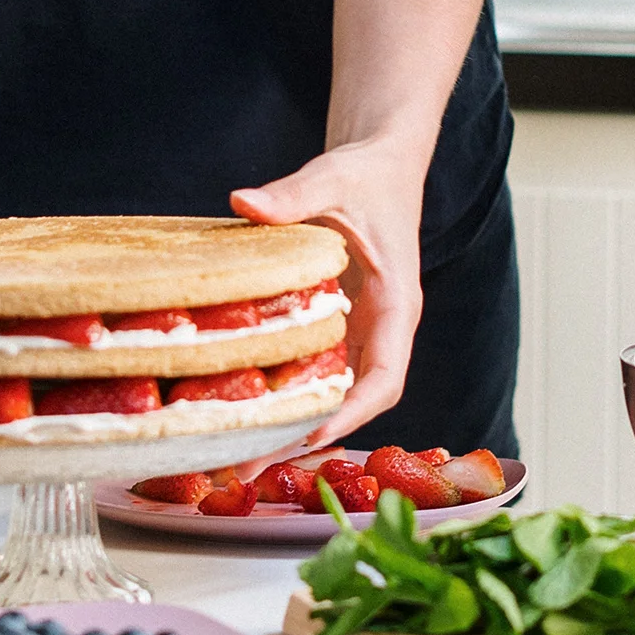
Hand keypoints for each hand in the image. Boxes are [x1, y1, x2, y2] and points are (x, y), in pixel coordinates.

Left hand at [231, 136, 424, 446]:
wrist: (383, 165)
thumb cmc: (366, 173)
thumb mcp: (331, 177)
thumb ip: (292, 195)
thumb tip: (242, 202)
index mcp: (396, 303)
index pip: (385, 376)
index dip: (352, 412)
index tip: (311, 436)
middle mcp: (383, 328)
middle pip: (356, 401)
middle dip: (309, 437)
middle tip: (249, 469)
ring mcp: (362, 332)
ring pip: (337, 395)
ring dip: (294, 427)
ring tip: (238, 461)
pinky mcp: (341, 328)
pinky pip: (320, 373)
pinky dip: (289, 397)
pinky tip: (246, 416)